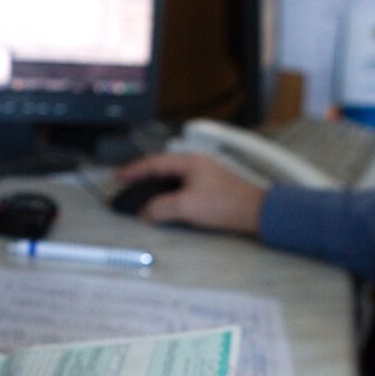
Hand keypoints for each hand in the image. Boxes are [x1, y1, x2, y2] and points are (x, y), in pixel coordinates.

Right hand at [117, 152, 264, 235]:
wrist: (255, 211)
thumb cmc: (224, 204)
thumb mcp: (186, 206)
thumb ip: (160, 208)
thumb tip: (144, 213)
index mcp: (188, 162)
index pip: (154, 163)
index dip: (134, 170)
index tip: (118, 177)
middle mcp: (195, 164)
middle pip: (161, 167)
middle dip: (142, 176)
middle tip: (126, 185)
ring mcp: (203, 175)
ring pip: (171, 178)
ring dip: (154, 186)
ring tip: (140, 195)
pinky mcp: (209, 188)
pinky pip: (180, 186)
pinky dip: (166, 193)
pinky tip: (163, 203)